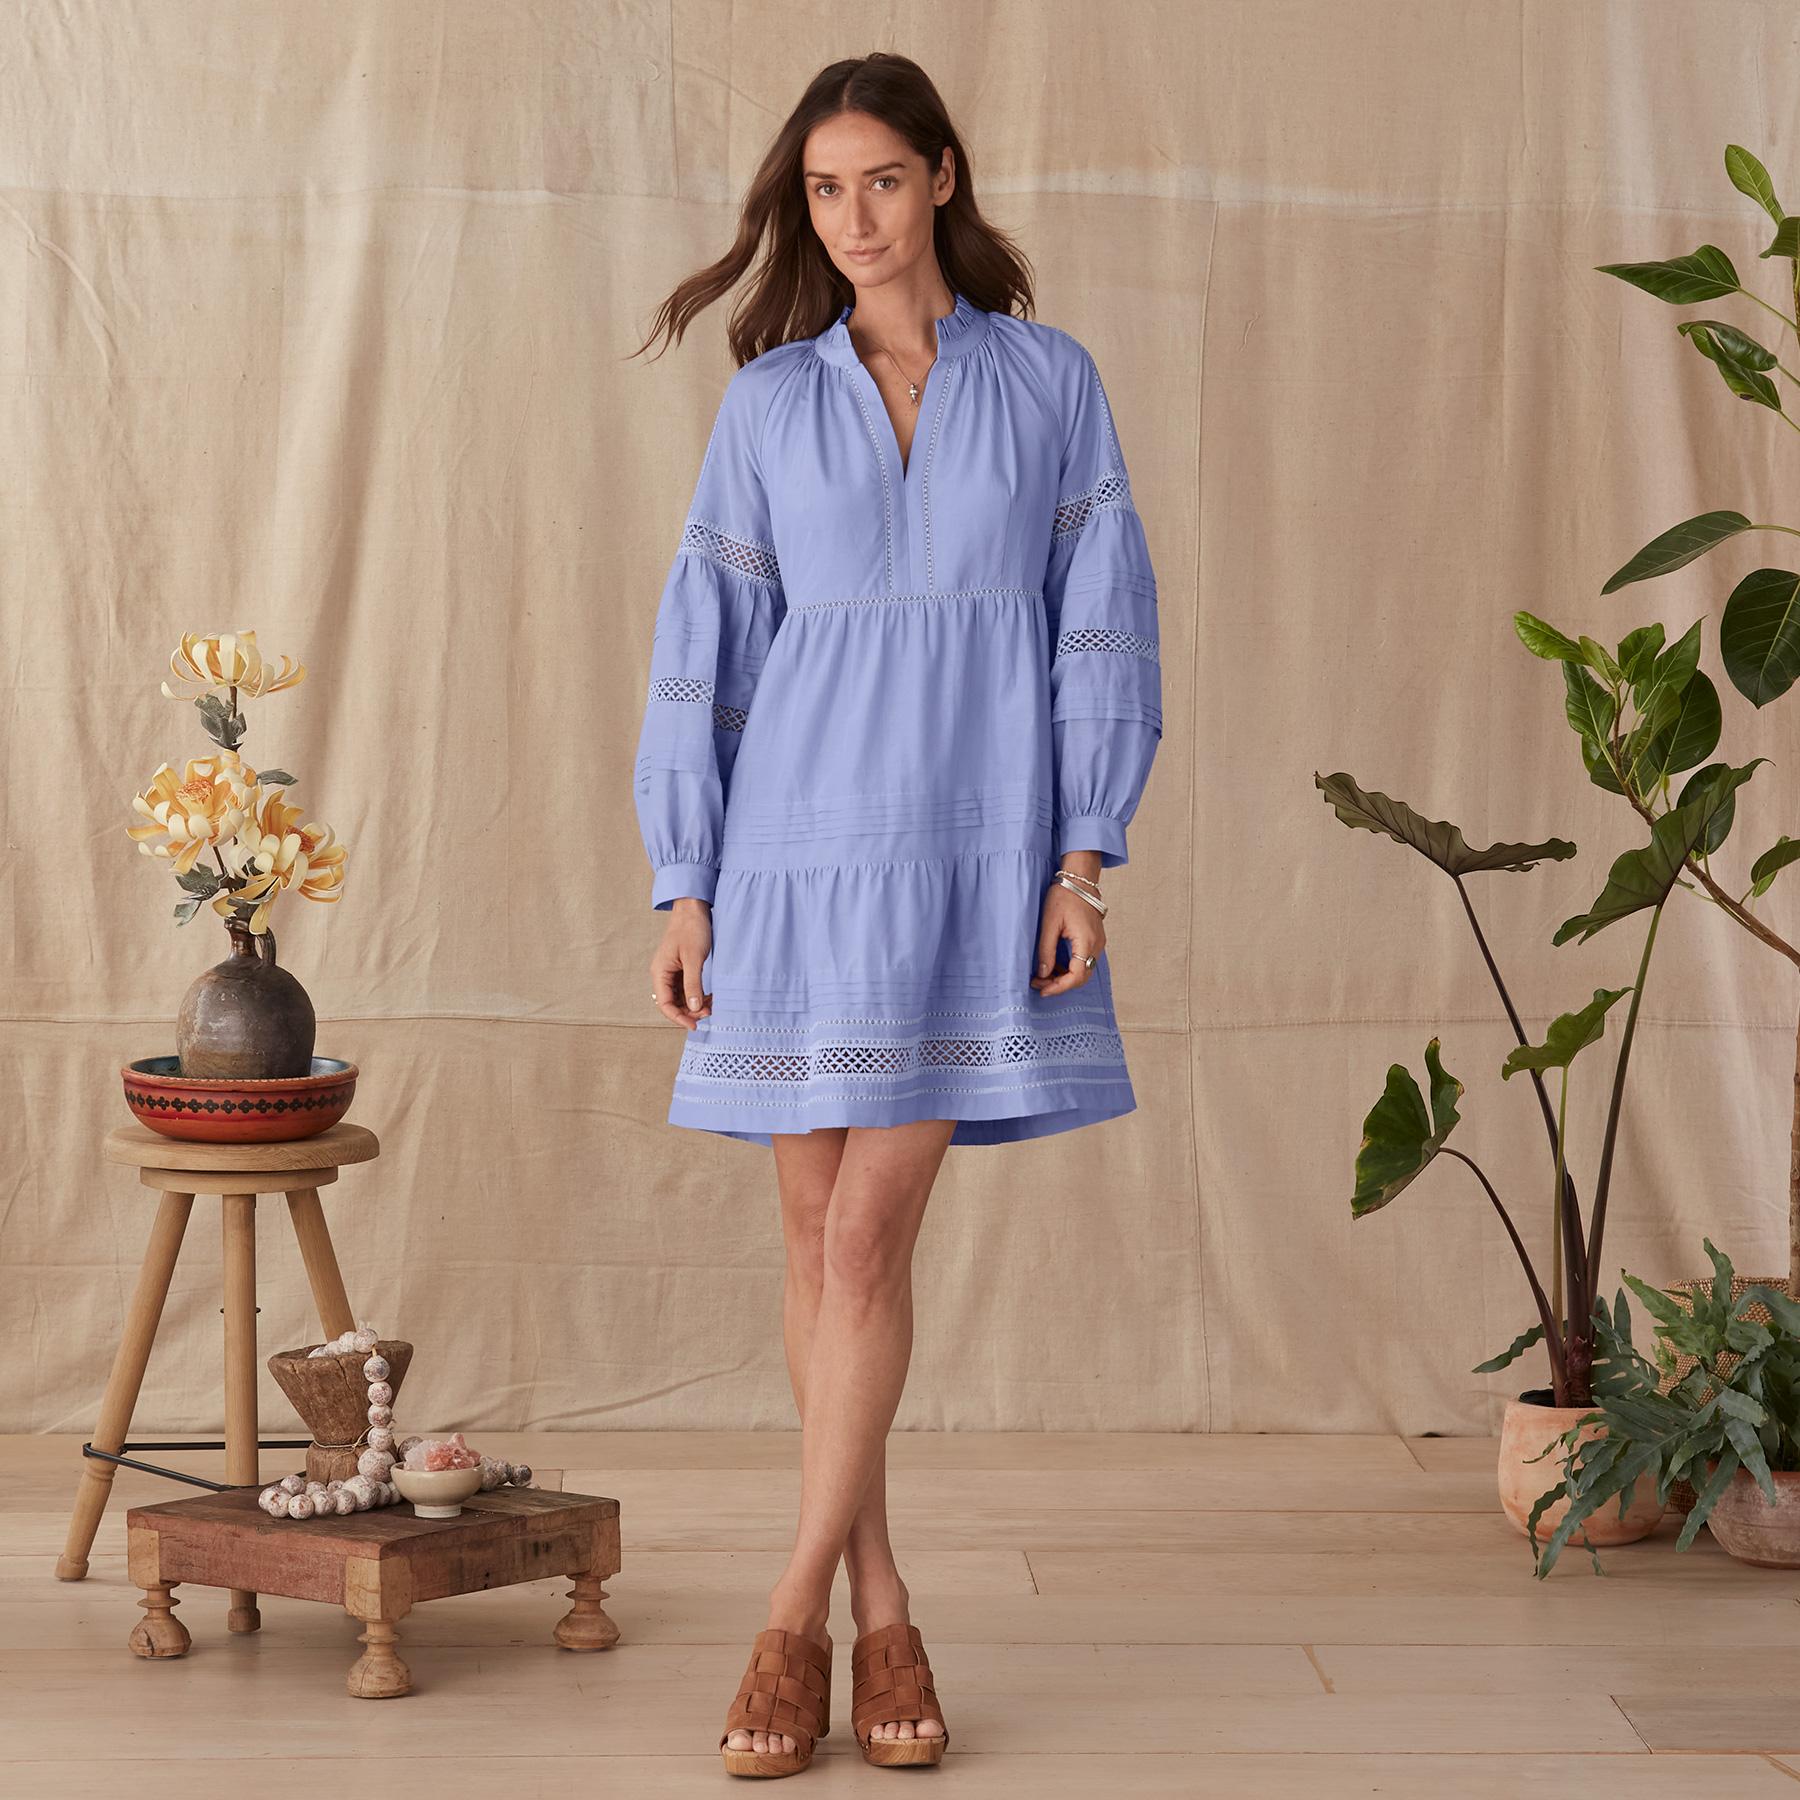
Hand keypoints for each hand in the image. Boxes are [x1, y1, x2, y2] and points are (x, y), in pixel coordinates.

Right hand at [651, 897, 712, 1027]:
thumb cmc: (691, 929)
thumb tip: (693, 1008)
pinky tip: (709, 997)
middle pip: (672, 1003)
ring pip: (680, 998)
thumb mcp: (694, 958)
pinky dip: (697, 995)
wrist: (694, 908)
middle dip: (689, 1012)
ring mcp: (672, 972)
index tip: (695, 1025)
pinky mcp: (681, 968)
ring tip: (711, 1005)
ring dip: (694, 1005)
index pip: (665, 1004)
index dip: (678, 1018)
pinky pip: (686, 989)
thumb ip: (693, 984)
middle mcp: (663, 974)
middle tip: (708, 1013)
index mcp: (660, 972)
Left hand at [1031, 875, 1104, 996]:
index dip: (1059, 987)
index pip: (1076, 976)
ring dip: (1064, 977)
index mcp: (1086, 942)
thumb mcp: (1049, 924)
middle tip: (1038, 983)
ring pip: (1084, 971)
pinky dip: (1070, 968)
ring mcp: (1098, 943)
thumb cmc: (1064, 896)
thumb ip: (1046, 951)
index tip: (1042, 989)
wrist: (1079, 880)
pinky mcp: (1094, 940)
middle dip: (1060, 984)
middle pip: (1082, 978)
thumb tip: (1043, 974)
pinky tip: (1054, 966)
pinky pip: (1084, 962)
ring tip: (1043, 975)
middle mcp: (1096, 946)